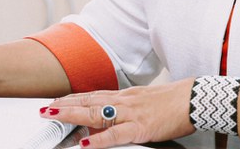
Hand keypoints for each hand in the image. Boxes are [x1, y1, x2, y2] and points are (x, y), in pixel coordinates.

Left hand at [41, 78, 195, 147]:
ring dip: (72, 114)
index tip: (56, 101)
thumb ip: (127, 109)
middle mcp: (124, 101)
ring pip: (96, 113)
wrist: (195, 99)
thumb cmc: (174, 102)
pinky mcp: (141, 127)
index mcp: (126, 96)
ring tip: (53, 115)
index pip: (93, 95)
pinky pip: (115, 135)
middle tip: (44, 108)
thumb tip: (111, 119)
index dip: (73, 98)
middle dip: (65, 104)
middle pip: (89, 101)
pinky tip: (84, 144)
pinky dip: (97, 140)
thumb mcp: (146, 102)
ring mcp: (131, 113)